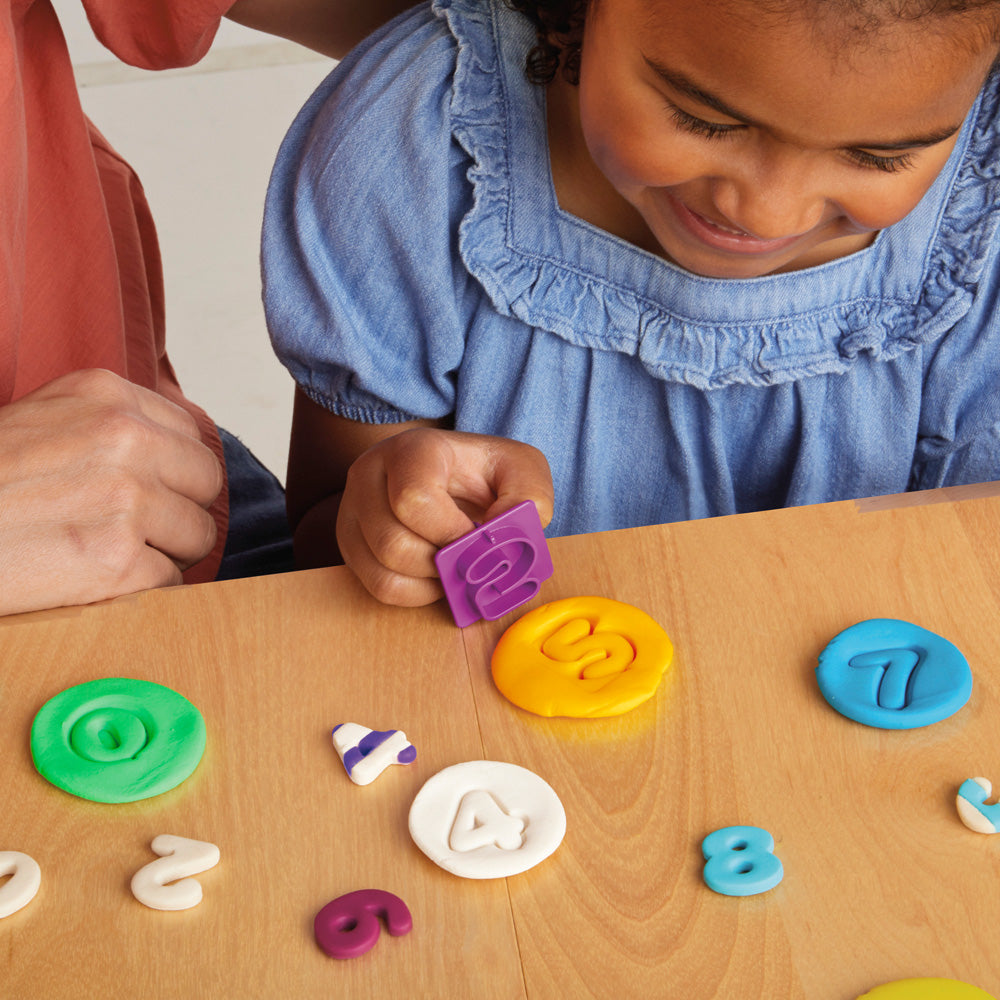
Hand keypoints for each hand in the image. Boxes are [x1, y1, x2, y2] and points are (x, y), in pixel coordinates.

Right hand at [0, 369, 222, 615]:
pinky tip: (95, 582)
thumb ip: (109, 423)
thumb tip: (181, 441)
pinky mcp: (117, 561)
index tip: (152, 492)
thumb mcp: (42, 420)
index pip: (193, 437)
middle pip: (206, 485)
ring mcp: (125, 500)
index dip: (176, 474)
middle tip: (135, 530)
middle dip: (179, 512)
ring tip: (108, 555)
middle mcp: (124, 439)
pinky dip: (141, 592)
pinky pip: (170, 583)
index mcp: (107, 396)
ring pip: (197, 536)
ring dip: (163, 554)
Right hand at [335, 427, 553, 606]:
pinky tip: (436, 575)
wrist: (457, 475)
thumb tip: (498, 536)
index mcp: (413, 449)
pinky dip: (415, 593)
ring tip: (454, 564)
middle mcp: (370, 473)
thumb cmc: (488, 474)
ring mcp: (353, 509)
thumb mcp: (522, 469)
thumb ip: (528, 495)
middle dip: (441, 562)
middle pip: (394, 544)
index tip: (477, 537)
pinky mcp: (350, 541)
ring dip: (429, 580)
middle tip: (468, 555)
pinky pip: (377, 586)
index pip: (413, 501)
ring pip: (383, 569)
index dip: (451, 533)